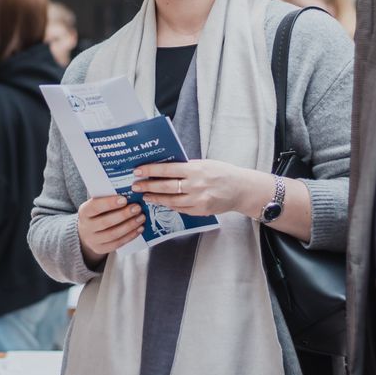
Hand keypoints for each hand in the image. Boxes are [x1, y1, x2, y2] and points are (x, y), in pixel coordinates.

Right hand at [77, 193, 144, 265]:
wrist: (87, 232)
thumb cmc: (97, 213)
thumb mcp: (97, 204)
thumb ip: (108, 199)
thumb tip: (128, 193)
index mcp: (84, 212)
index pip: (95, 207)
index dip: (109, 203)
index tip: (124, 199)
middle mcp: (86, 227)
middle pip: (106, 222)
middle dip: (123, 215)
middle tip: (137, 208)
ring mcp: (93, 240)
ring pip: (113, 234)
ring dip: (130, 225)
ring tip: (141, 217)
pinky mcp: (101, 249)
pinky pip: (117, 243)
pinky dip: (130, 235)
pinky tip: (139, 228)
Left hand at [131, 160, 268, 219]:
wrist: (240, 189)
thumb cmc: (222, 172)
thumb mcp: (204, 163)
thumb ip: (186, 167)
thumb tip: (165, 168)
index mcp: (195, 169)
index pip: (167, 169)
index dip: (150, 170)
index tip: (137, 171)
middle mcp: (195, 185)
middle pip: (165, 186)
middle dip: (148, 186)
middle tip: (135, 186)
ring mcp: (197, 200)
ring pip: (170, 200)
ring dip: (155, 198)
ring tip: (145, 196)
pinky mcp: (200, 211)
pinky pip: (180, 208)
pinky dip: (169, 205)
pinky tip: (161, 203)